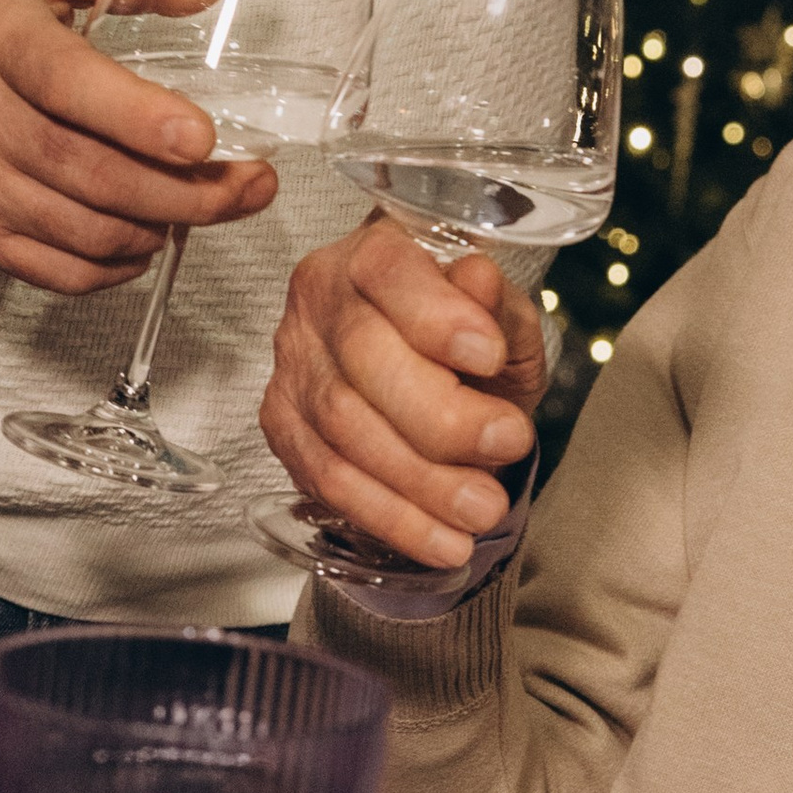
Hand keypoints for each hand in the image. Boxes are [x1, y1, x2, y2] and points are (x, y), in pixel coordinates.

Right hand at [0, 0, 277, 295]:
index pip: (70, 87)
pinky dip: (115, 266)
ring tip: (216, 203)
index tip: (203, 137)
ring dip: (163, 228)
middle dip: (189, 192)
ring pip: (83, 231)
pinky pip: (54, 271)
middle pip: (93, 175)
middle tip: (253, 183)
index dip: (140, 119)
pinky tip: (149, 237)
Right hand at [260, 217, 549, 567]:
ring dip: (420, 482)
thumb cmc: (469, 339)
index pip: (389, 273)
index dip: (436, 316)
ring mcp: (293, 366)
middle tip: (508, 443)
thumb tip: (480, 282)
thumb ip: (497, 306)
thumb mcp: (503, 319)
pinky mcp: (283, 427)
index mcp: (373, 252)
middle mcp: (319, 301)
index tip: (490, 356)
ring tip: (484, 508)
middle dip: (442, 416)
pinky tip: (442, 539)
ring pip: (343, 429)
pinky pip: (328, 480)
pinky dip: (390, 517)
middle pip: (362, 358)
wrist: (433, 372)